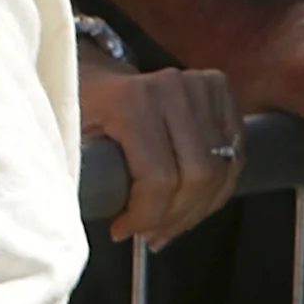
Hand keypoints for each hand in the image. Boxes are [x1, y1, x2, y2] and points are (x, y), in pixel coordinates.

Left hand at [80, 61, 241, 245]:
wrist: (95, 70)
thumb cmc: (79, 104)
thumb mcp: (68, 136)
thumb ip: (86, 174)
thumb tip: (100, 220)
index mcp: (132, 100)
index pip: (160, 178)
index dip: (147, 215)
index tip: (123, 229)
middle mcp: (173, 89)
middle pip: (198, 177)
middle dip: (174, 217)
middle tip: (149, 232)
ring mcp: (201, 87)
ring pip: (220, 172)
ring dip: (197, 209)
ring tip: (168, 223)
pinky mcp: (220, 92)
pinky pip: (234, 157)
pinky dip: (216, 189)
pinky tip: (191, 203)